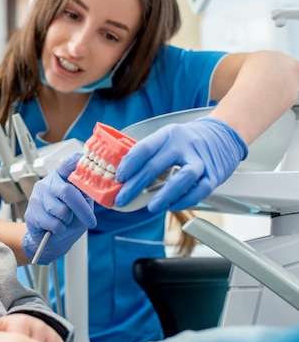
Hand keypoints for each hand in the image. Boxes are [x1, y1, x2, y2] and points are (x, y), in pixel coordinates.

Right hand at [23, 153, 96, 263]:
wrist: (51, 241)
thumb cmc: (69, 221)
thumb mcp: (82, 206)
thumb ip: (85, 195)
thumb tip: (96, 189)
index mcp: (62, 178)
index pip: (67, 164)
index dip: (75, 160)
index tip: (83, 157)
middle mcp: (48, 183)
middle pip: (68, 192)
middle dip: (82, 209)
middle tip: (90, 221)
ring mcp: (37, 197)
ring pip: (61, 210)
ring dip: (67, 221)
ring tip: (63, 222)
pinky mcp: (31, 212)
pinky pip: (53, 223)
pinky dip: (59, 229)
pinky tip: (54, 228)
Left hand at [114, 117, 246, 212]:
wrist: (224, 134)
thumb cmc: (188, 140)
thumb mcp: (168, 138)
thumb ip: (151, 153)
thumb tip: (126, 174)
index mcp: (167, 135)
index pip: (144, 148)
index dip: (129, 164)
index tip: (118, 178)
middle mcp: (183, 145)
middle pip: (156, 166)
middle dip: (135, 185)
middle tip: (122, 199)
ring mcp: (200, 160)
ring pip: (182, 178)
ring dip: (164, 195)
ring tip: (151, 207)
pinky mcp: (214, 174)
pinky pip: (200, 190)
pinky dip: (186, 200)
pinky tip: (173, 206)